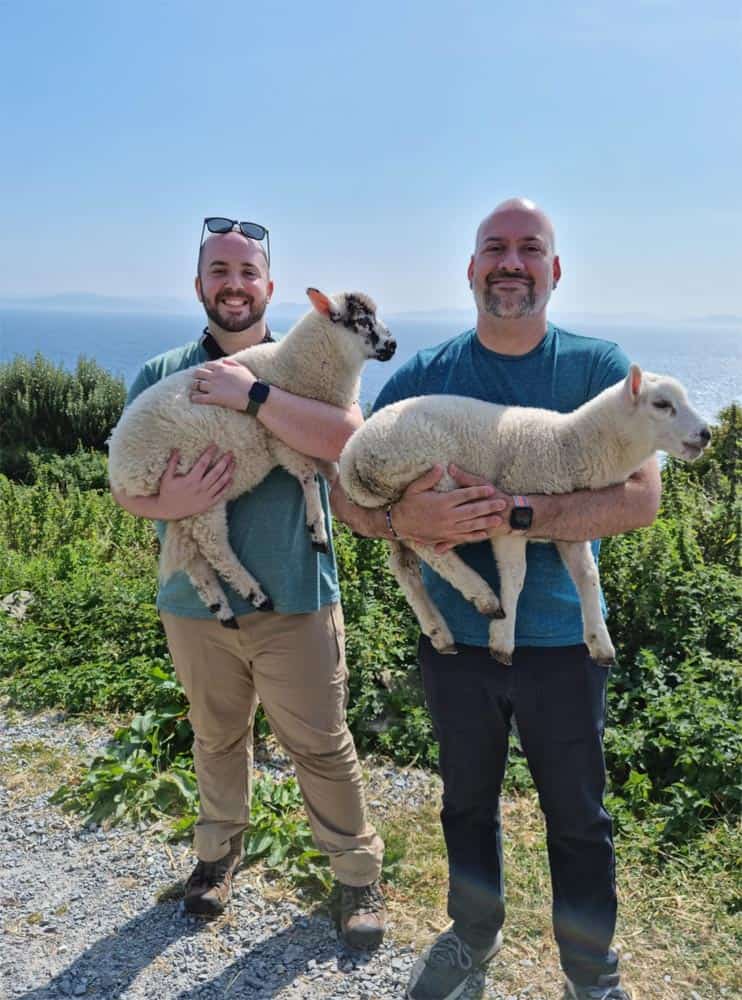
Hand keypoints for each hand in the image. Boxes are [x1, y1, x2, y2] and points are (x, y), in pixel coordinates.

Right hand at [157, 445, 234, 517]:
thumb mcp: (167, 477)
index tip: (215, 446)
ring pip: (221, 483)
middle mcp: (200, 488)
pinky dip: (227, 487)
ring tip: (234, 463)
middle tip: (230, 453)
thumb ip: (172, 463)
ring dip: (229, 472)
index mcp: (190, 480)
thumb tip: (176, 449)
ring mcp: (205, 496)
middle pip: (216, 472)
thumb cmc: (167, 492)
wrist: (168, 510)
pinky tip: (231, 479)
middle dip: (224, 461)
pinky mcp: (208, 504)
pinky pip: (221, 494)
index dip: (209, 453)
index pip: (203, 463)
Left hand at [190, 358, 255, 409]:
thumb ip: (231, 362)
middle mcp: (215, 376)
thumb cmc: (250, 382)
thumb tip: (223, 360)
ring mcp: (213, 387)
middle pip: (199, 373)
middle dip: (197, 376)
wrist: (253, 395)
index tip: (206, 372)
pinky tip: (193, 399)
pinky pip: (200, 398)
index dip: (205, 368)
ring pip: (197, 385)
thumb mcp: (242, 368)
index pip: (207, 365)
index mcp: (222, 368)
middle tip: (197, 379)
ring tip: (193, 389)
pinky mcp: (214, 398)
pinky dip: (195, 398)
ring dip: (194, 387)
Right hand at [391, 463, 507, 549]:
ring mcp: (447, 528)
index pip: (464, 495)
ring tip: (497, 519)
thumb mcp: (415, 488)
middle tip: (502, 504)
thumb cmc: (407, 504)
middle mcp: (447, 516)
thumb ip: (429, 477)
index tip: (490, 489)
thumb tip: (441, 466)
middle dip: (488, 507)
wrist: (399, 524)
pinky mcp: (444, 537)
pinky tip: (483, 534)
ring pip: (470, 525)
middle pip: (472, 510)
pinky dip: (473, 536)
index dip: (478, 491)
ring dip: (485, 522)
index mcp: (442, 502)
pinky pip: (462, 537)